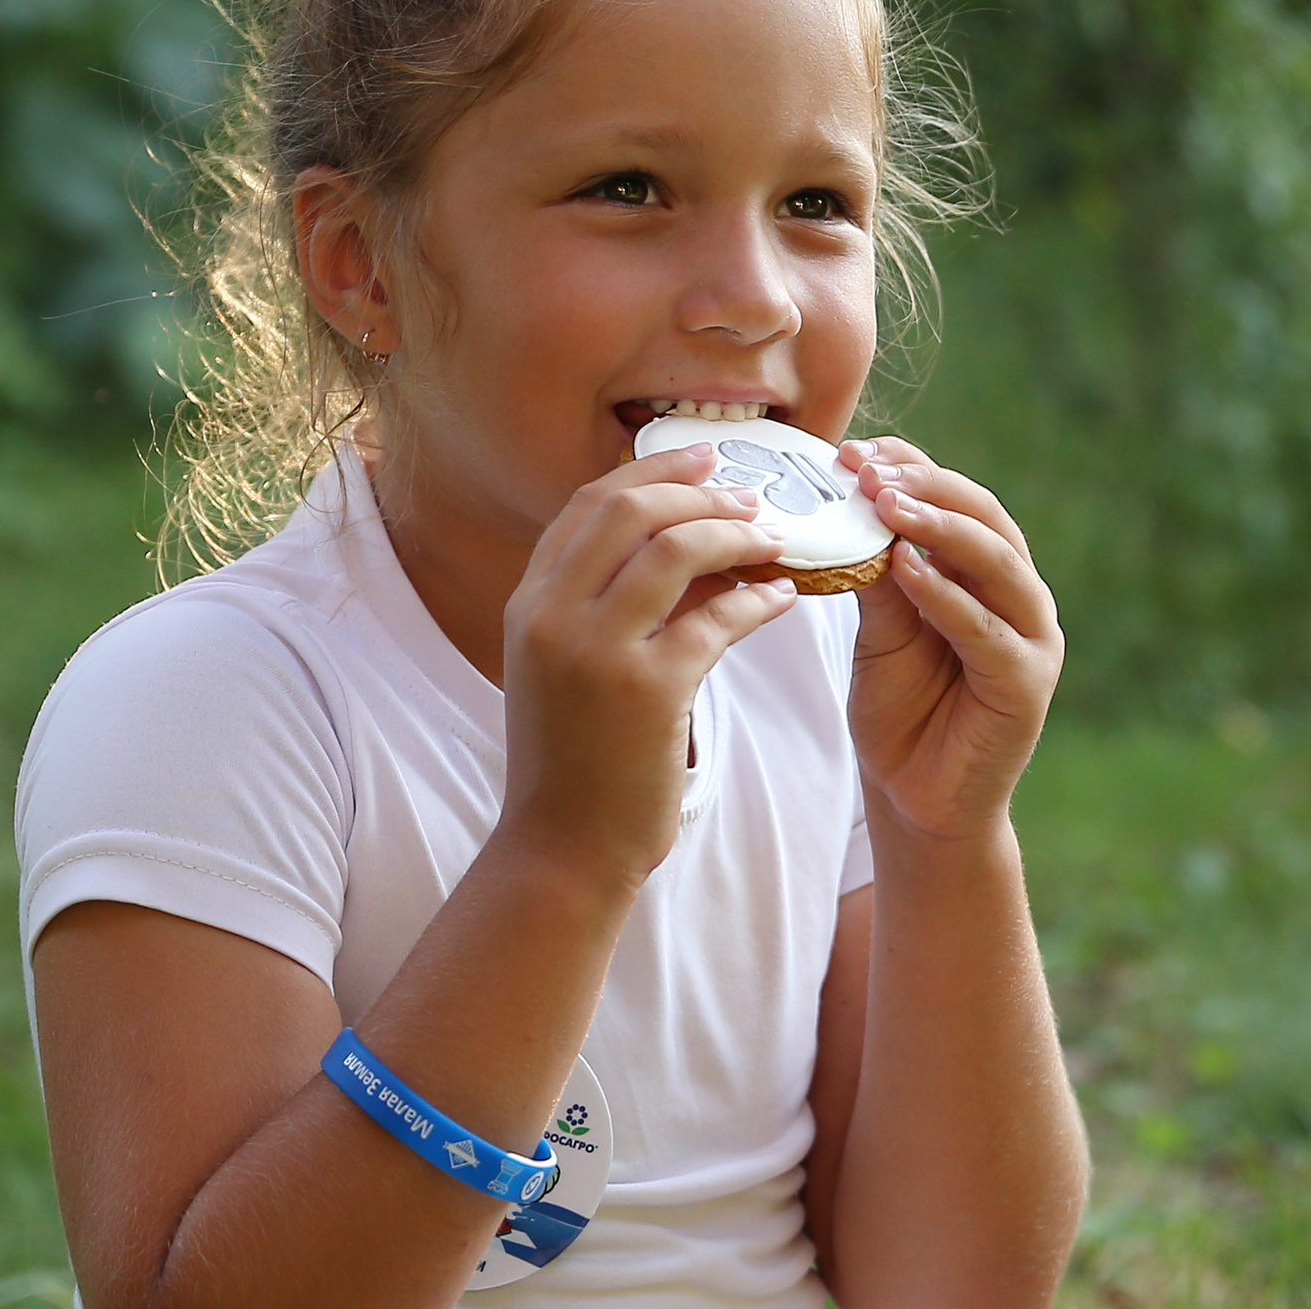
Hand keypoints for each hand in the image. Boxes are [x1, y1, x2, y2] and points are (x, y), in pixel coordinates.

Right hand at [500, 442, 797, 883]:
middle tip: (751, 494)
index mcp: (528, 604)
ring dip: (735, 532)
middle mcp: (551, 616)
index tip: (704, 458)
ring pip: (675, 548)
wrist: (561, 852)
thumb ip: (604, 606)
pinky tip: (782, 599)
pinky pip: (717, 618)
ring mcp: (594, 651)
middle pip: (629, 509)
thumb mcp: (566, 668)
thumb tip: (691, 543)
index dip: (651, 471)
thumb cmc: (574, 763)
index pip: (588, 505)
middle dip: (698, 489)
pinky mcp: (647, 691)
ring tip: (775, 538)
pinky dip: (757, 599)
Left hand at [839, 438, 1062, 842]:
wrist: (916, 800)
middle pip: (985, 518)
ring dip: (940, 527)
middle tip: (870, 471)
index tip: (856, 451)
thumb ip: (879, 575)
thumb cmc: (903, 711)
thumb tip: (855, 506)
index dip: (912, 468)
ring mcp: (1031, 639)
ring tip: (886, 505)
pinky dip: (947, 595)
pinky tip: (905, 569)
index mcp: (988, 574)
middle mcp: (1019, 596)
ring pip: (996, 563)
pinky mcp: (1026, 684)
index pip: (958, 500)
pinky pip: (986, 629)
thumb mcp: (882, 629)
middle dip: (927, 486)